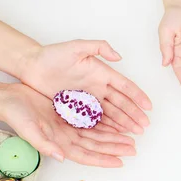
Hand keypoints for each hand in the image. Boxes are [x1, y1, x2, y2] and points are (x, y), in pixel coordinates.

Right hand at [1, 84, 135, 167]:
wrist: (9, 99)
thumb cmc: (16, 115)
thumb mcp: (29, 130)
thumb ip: (45, 144)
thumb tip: (61, 156)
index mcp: (59, 144)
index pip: (87, 155)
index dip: (103, 159)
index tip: (120, 161)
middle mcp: (67, 138)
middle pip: (96, 146)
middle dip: (115, 148)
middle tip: (133, 148)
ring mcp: (69, 128)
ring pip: (97, 135)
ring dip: (113, 138)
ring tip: (130, 139)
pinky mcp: (69, 116)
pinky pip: (91, 123)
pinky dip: (105, 125)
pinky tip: (116, 124)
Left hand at [19, 40, 151, 134]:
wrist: (32, 66)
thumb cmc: (52, 55)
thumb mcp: (76, 46)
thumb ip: (98, 47)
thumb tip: (118, 56)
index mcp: (101, 73)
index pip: (124, 86)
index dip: (137, 96)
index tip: (148, 106)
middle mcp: (98, 87)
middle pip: (121, 103)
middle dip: (134, 114)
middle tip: (145, 126)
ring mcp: (89, 99)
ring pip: (111, 113)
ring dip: (124, 123)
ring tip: (135, 132)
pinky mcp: (78, 108)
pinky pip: (96, 119)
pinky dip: (107, 127)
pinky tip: (116, 134)